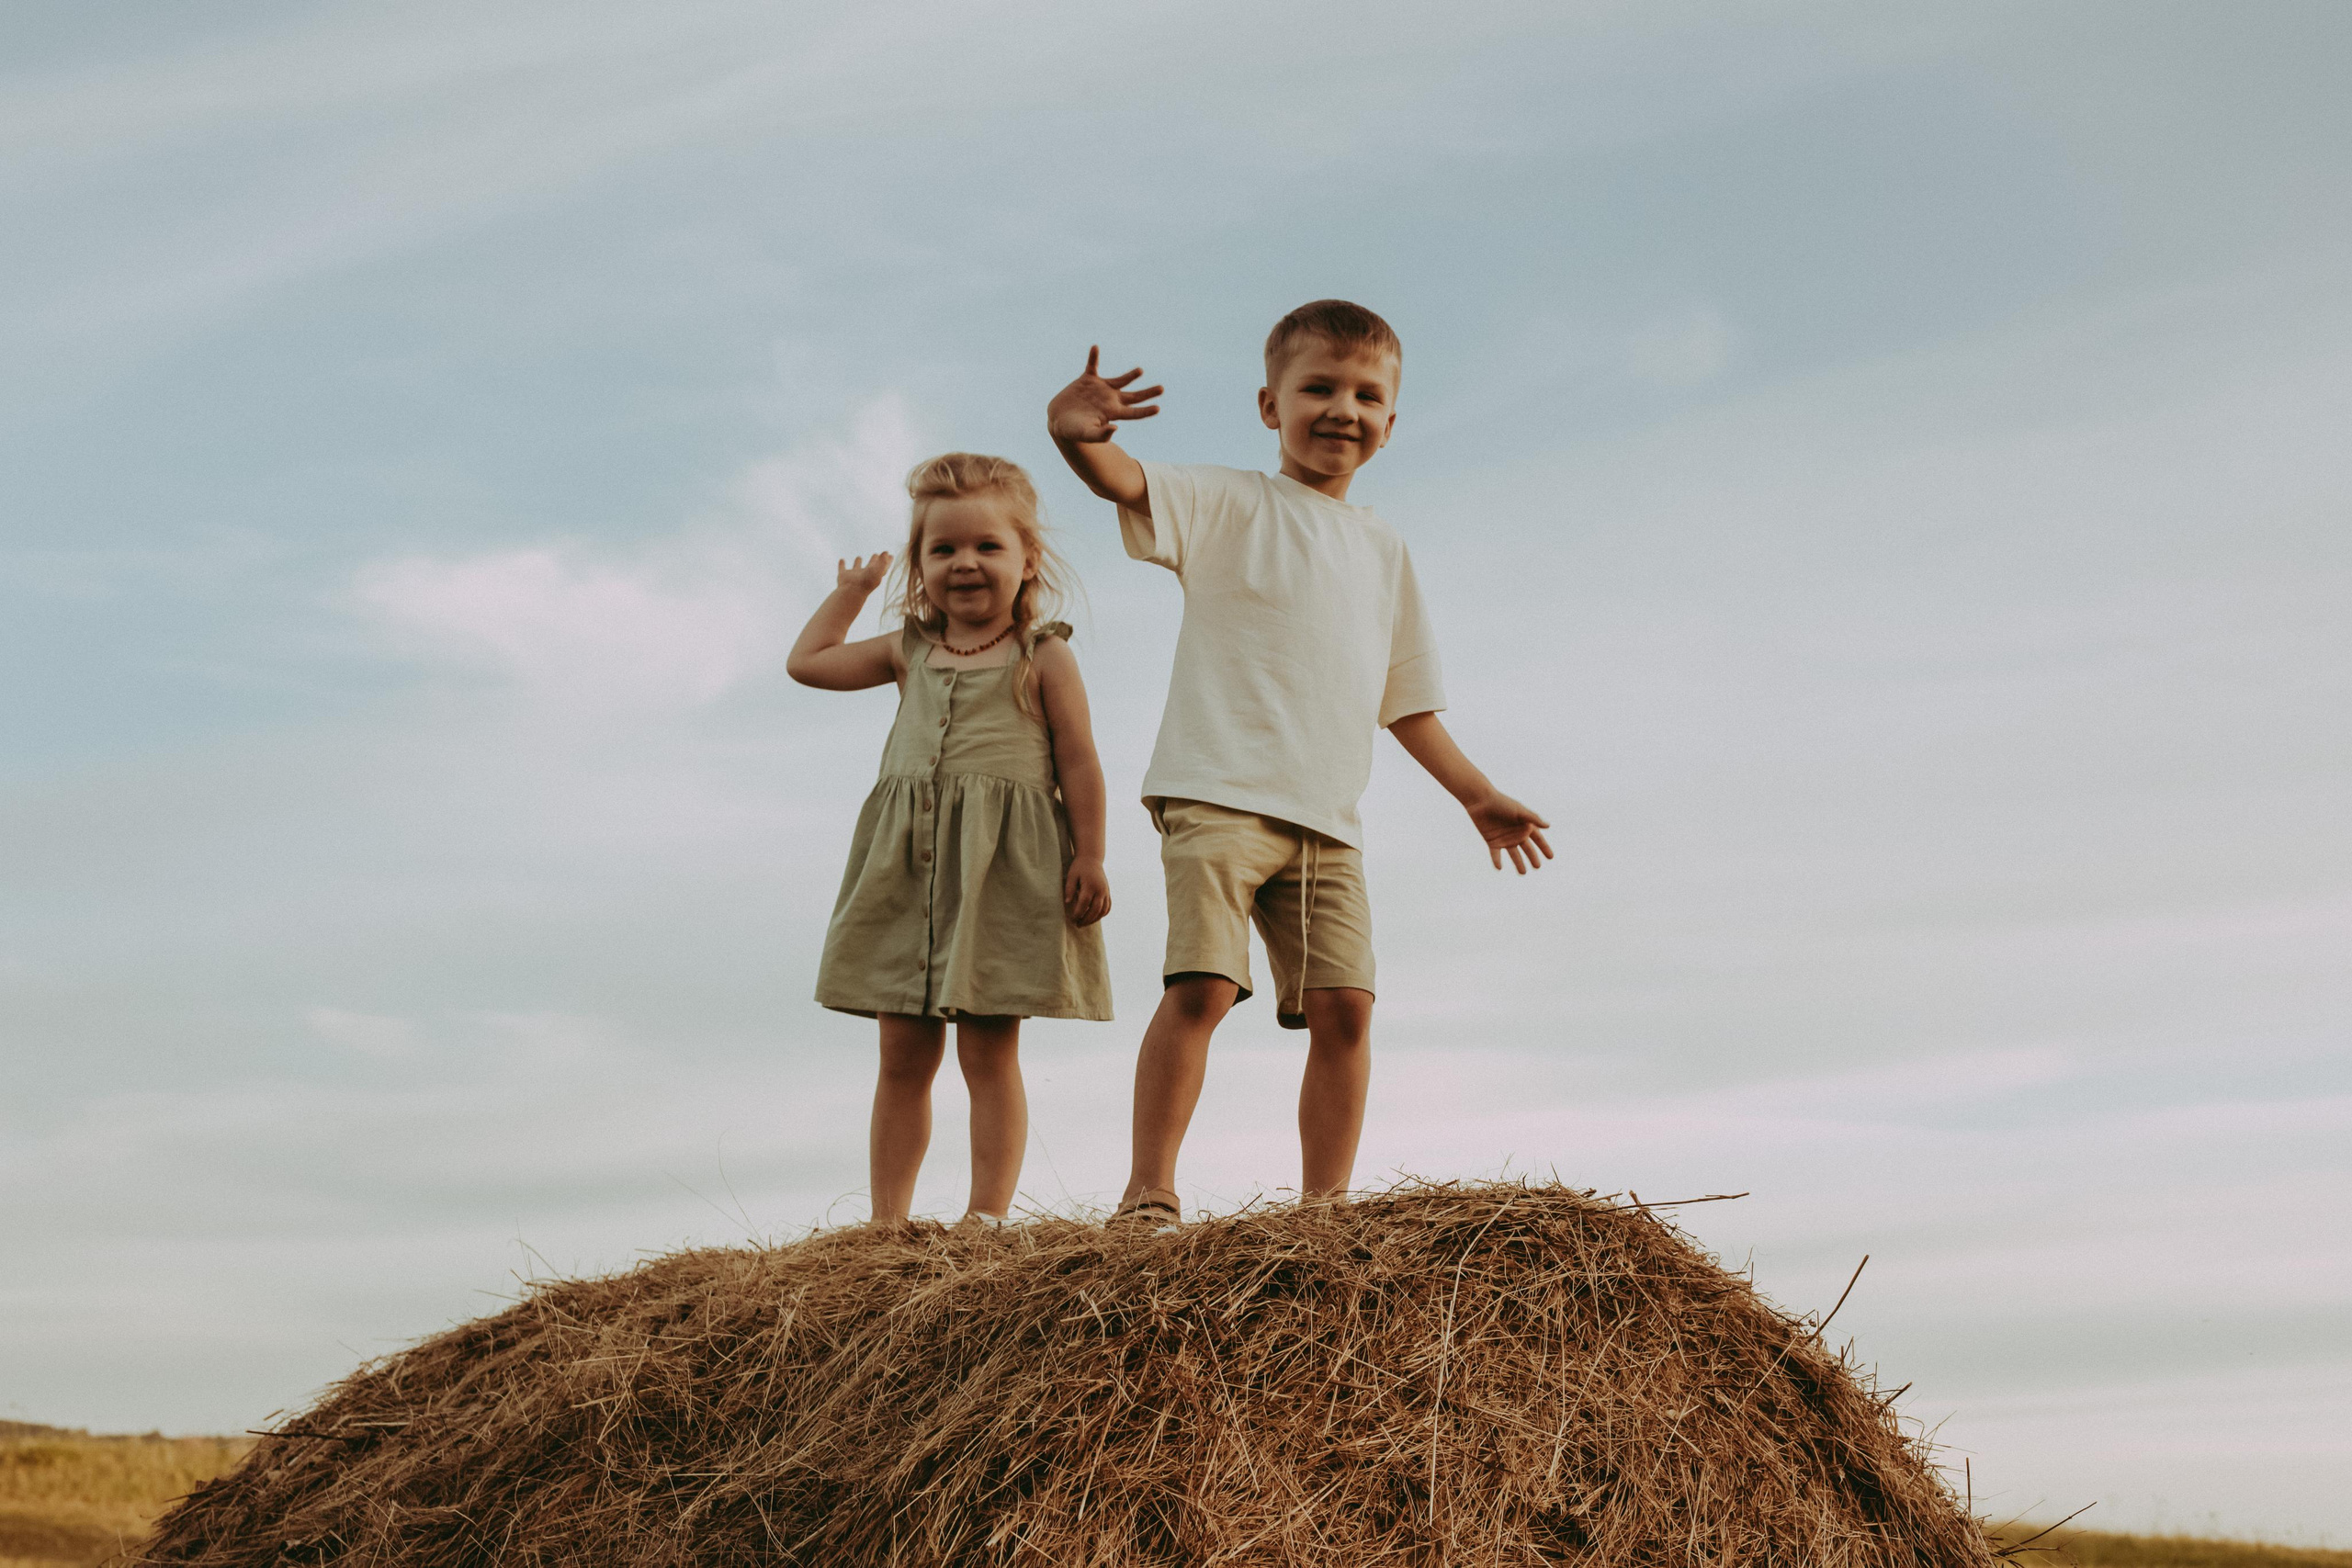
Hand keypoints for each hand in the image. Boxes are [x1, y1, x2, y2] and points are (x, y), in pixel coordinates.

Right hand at [836, 552, 891, 595]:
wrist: (851, 592)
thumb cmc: (866, 582)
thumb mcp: (878, 571)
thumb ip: (883, 561)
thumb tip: (887, 552)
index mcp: (875, 575)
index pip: (883, 567)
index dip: (887, 561)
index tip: (891, 555)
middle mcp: (865, 575)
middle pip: (870, 567)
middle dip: (873, 561)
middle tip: (876, 554)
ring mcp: (854, 576)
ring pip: (856, 568)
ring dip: (857, 563)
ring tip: (859, 557)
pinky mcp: (843, 576)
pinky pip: (842, 569)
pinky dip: (841, 565)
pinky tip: (842, 560)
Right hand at [1047, 347, 1162, 444]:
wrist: (1059, 420)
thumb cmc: (1074, 431)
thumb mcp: (1086, 434)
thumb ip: (1100, 435)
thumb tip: (1115, 428)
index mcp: (1112, 413)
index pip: (1133, 413)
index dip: (1145, 411)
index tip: (1157, 408)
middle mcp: (1110, 400)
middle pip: (1133, 396)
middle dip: (1148, 393)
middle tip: (1162, 389)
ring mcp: (1100, 388)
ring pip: (1120, 380)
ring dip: (1131, 375)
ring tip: (1141, 371)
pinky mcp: (1087, 380)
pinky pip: (1092, 365)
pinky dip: (1093, 357)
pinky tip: (1095, 348)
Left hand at [1063, 855, 1111, 925]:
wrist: (1092, 859)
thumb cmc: (1079, 867)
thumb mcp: (1071, 876)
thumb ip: (1069, 889)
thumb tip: (1067, 902)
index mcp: (1090, 885)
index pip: (1084, 904)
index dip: (1078, 913)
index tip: (1072, 919)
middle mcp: (1100, 890)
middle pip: (1095, 910)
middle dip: (1086, 919)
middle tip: (1077, 924)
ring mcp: (1105, 892)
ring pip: (1103, 911)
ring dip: (1094, 919)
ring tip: (1084, 923)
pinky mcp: (1108, 892)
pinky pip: (1108, 907)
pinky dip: (1102, 914)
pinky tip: (1093, 917)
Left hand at [1467, 791, 1552, 873]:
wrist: (1481, 800)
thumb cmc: (1501, 802)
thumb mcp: (1519, 811)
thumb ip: (1533, 818)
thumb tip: (1548, 826)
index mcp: (1524, 825)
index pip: (1537, 839)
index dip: (1544, 847)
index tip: (1551, 857)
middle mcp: (1515, 833)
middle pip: (1527, 848)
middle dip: (1532, 857)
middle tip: (1537, 867)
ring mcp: (1504, 838)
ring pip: (1513, 854)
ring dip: (1518, 863)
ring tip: (1523, 873)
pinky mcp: (1492, 841)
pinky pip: (1496, 854)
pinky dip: (1497, 860)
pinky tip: (1499, 868)